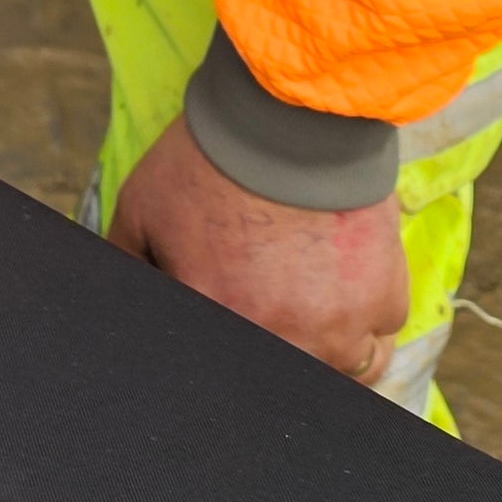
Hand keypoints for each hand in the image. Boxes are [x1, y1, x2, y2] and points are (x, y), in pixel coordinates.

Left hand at [108, 117, 409, 382]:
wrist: (287, 113)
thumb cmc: (211, 158)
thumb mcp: (143, 210)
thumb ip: (129, 264)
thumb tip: (118, 297)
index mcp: (219, 325)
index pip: (215, 382)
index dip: (226, 339)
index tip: (234, 320)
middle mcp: (283, 344)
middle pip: (284, 388)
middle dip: (276, 349)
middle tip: (273, 314)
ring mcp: (338, 329)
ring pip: (342, 373)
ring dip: (328, 352)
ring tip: (314, 311)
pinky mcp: (383, 300)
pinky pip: (380, 335)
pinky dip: (368, 318)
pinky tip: (348, 284)